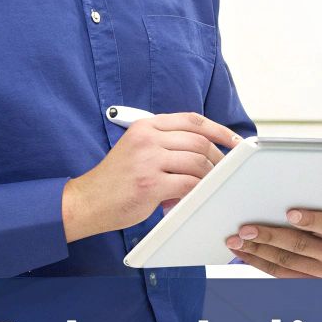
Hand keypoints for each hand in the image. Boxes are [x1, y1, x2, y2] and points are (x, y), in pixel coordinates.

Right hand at [62, 112, 236, 240]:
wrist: (87, 201)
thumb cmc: (116, 179)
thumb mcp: (139, 148)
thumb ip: (167, 144)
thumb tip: (206, 151)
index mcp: (146, 125)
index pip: (192, 120)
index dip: (218, 129)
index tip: (233, 141)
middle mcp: (148, 138)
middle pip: (199, 141)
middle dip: (217, 158)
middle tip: (221, 171)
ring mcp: (148, 160)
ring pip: (197, 162)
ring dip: (207, 177)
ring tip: (203, 187)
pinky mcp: (150, 183)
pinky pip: (188, 184)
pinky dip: (196, 191)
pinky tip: (191, 197)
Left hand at [227, 210, 321, 277]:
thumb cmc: (318, 222)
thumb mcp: (320, 212)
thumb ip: (305, 209)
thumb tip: (274, 206)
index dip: (308, 220)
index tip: (290, 213)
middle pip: (298, 245)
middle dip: (268, 237)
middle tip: (245, 230)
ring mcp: (321, 272)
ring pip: (284, 261)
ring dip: (255, 250)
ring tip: (237, 241)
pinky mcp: (305, 281)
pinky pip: (277, 273)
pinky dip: (256, 261)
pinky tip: (243, 251)